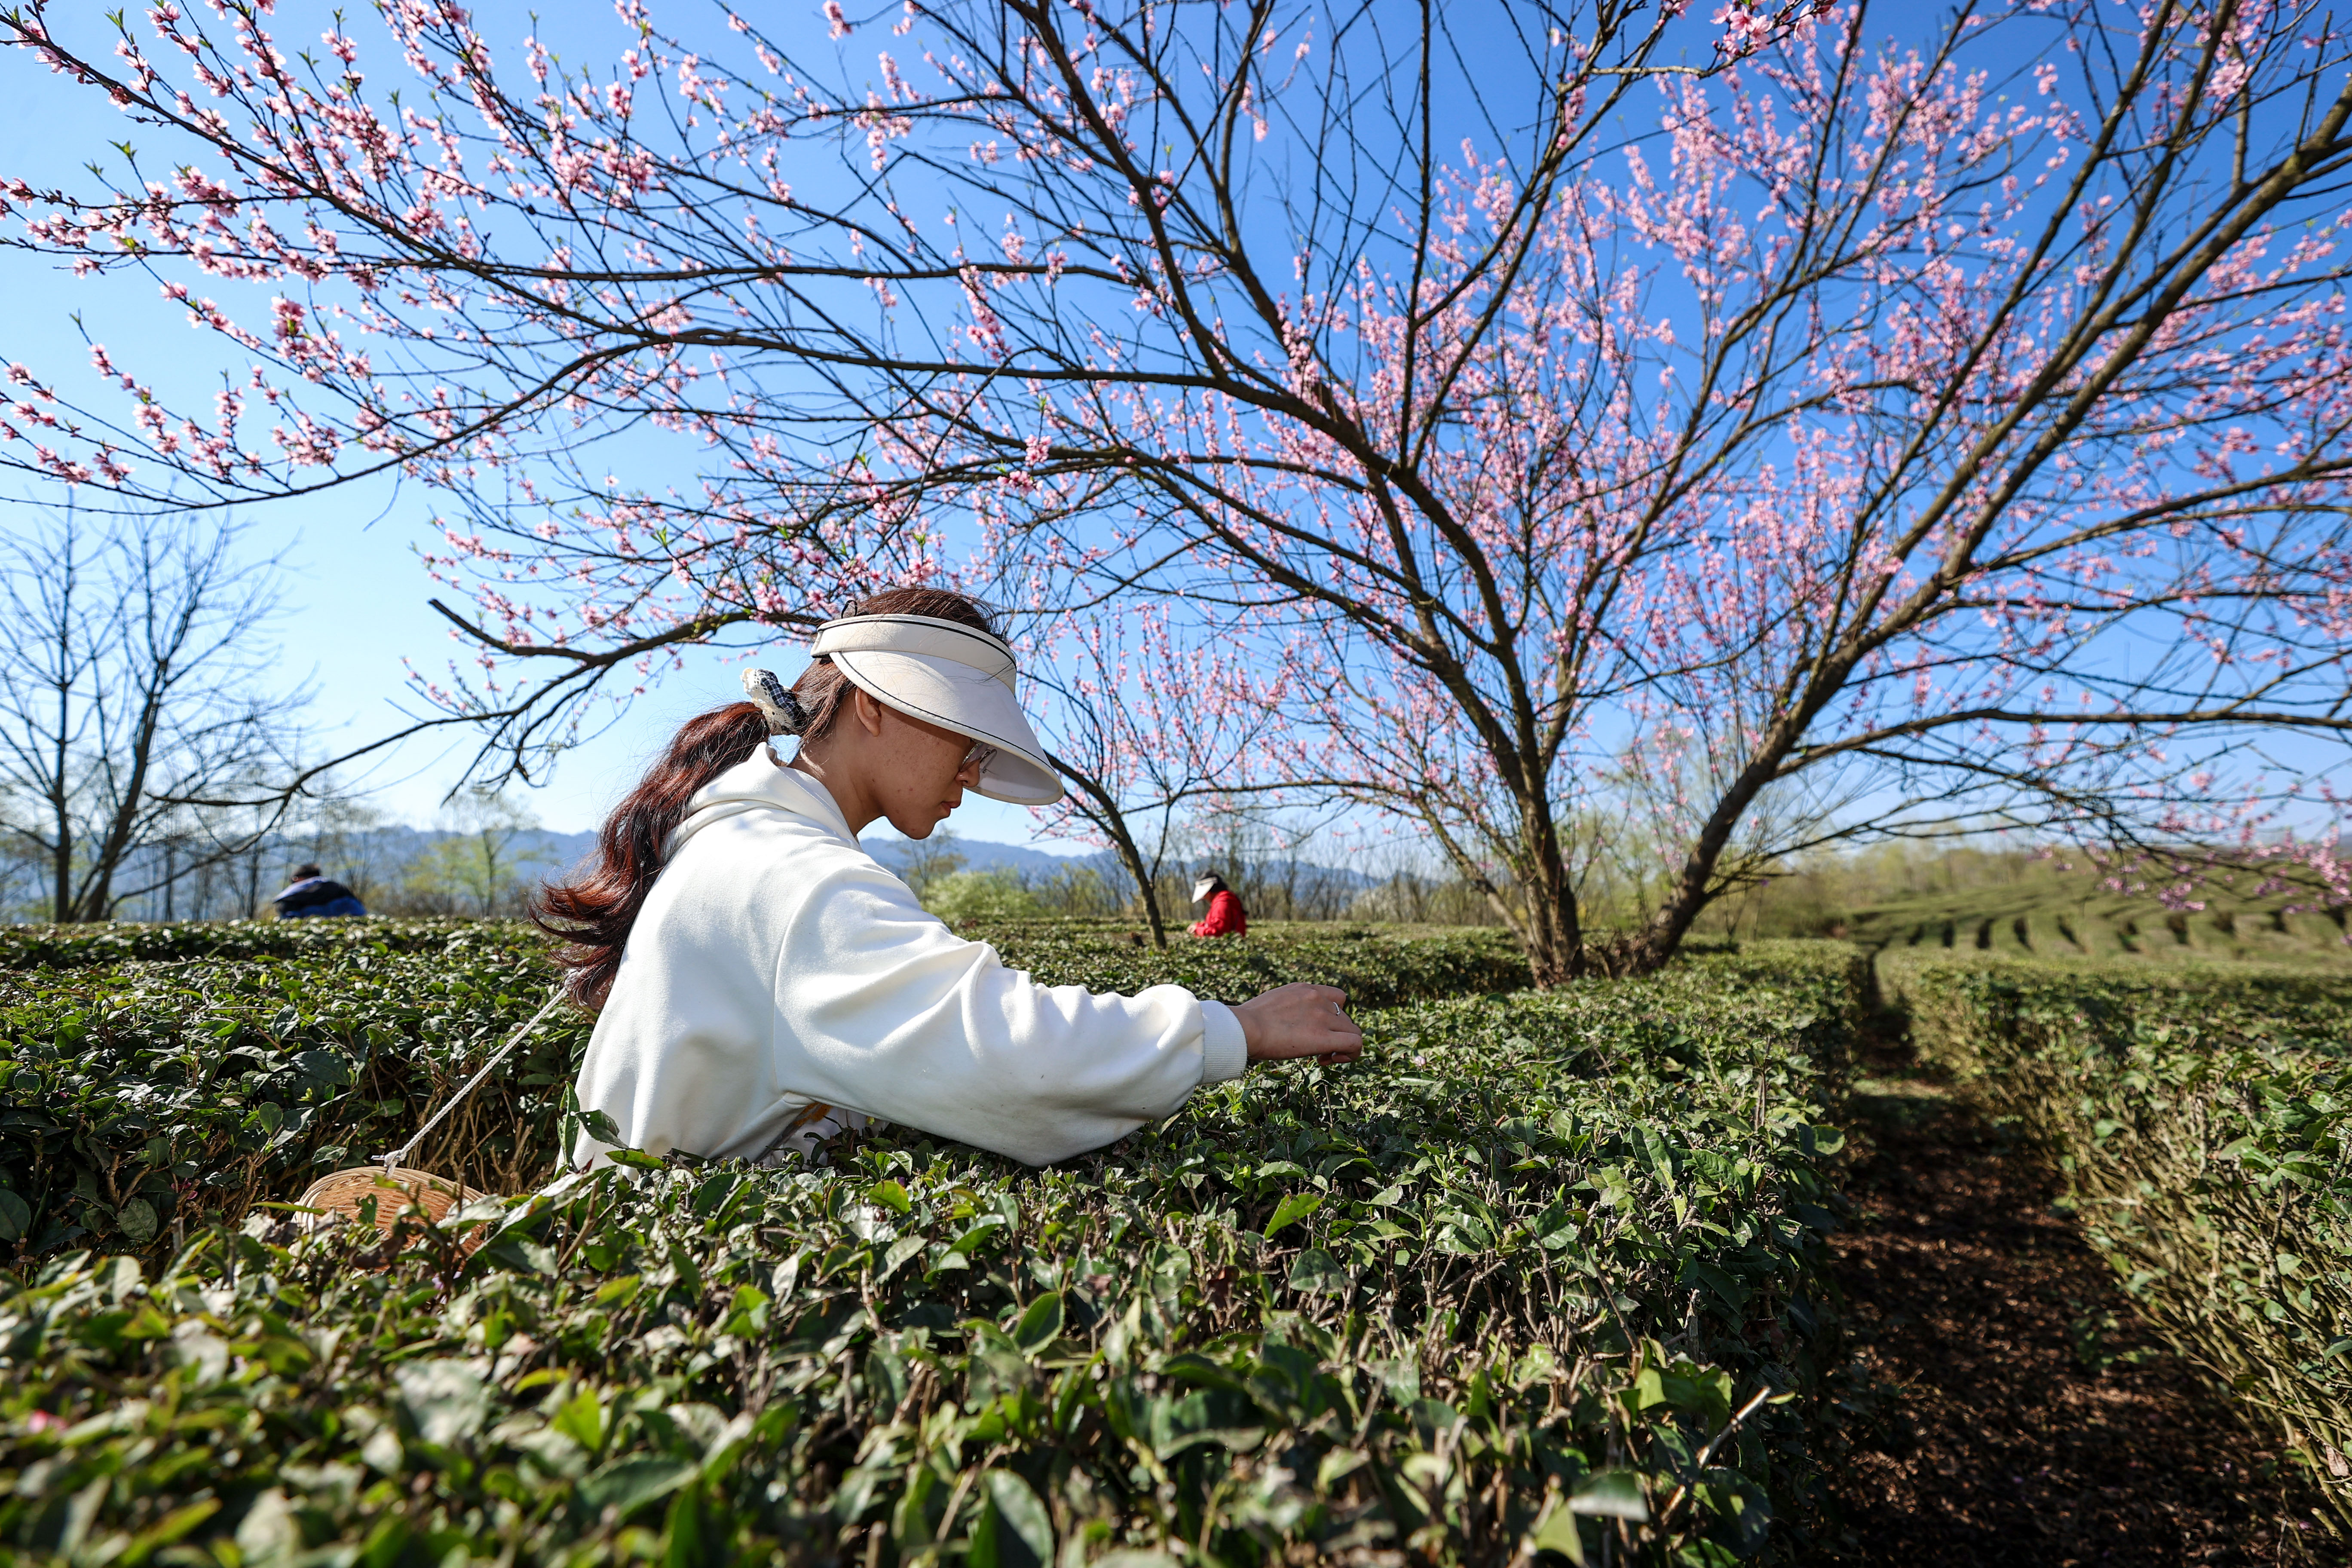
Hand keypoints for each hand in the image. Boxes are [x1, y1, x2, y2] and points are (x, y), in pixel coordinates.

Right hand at [1233, 983, 1362, 1063]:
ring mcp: (1323, 1017)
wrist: (1243, 1028)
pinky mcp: (1324, 1037)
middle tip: (1318, 1051)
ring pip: (1353, 1031)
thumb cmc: (1247, 1022)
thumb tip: (1285, 1022)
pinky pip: (1355, 1043)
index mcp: (1305, 989)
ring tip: (1324, 1058)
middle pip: (1345, 1018)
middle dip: (1336, 1035)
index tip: (1318, 1030)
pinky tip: (1334, 1060)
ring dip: (1343, 1046)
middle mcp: (1318, 998)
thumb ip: (1288, 1008)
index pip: (1336, 997)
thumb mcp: (1272, 1004)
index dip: (1334, 1016)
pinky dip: (1352, 1053)